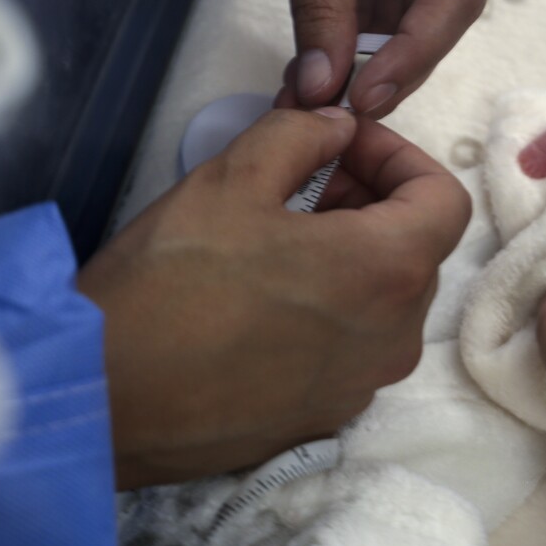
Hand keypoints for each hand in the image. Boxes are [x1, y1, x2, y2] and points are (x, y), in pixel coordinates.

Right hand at [78, 109, 470, 488]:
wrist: (99, 400)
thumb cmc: (167, 285)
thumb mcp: (231, 179)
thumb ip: (301, 136)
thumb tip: (338, 129)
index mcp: (388, 271)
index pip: (445, 199)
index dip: (400, 158)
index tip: (345, 146)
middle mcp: (396, 336)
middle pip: (417, 249)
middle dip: (372, 202)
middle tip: (304, 180)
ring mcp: (364, 383)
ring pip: (386, 300)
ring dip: (351, 254)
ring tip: (278, 235)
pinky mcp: (327, 416)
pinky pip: (353, 346)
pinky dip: (331, 308)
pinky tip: (264, 297)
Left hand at [217, 0, 511, 114]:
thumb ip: (321, 3)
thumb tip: (322, 88)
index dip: (415, 51)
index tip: (368, 96)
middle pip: (446, 7)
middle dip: (394, 59)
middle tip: (345, 108)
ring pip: (421, 13)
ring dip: (374, 54)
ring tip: (325, 93)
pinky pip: (398, 0)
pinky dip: (362, 32)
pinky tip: (327, 63)